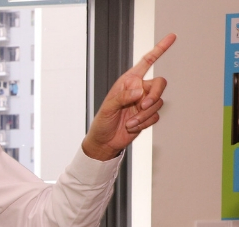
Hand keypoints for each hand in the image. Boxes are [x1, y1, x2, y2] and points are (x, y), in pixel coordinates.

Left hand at [82, 33, 174, 160]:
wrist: (106, 141)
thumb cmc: (102, 122)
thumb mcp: (108, 107)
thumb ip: (123, 97)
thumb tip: (139, 91)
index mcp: (129, 81)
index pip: (147, 62)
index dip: (159, 49)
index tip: (171, 37)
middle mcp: (139, 89)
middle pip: (160, 84)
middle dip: (154, 95)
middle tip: (143, 105)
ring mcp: (145, 102)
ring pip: (158, 102)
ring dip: (144, 114)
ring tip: (129, 122)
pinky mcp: (148, 115)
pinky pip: (155, 116)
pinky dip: (144, 122)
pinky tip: (132, 126)